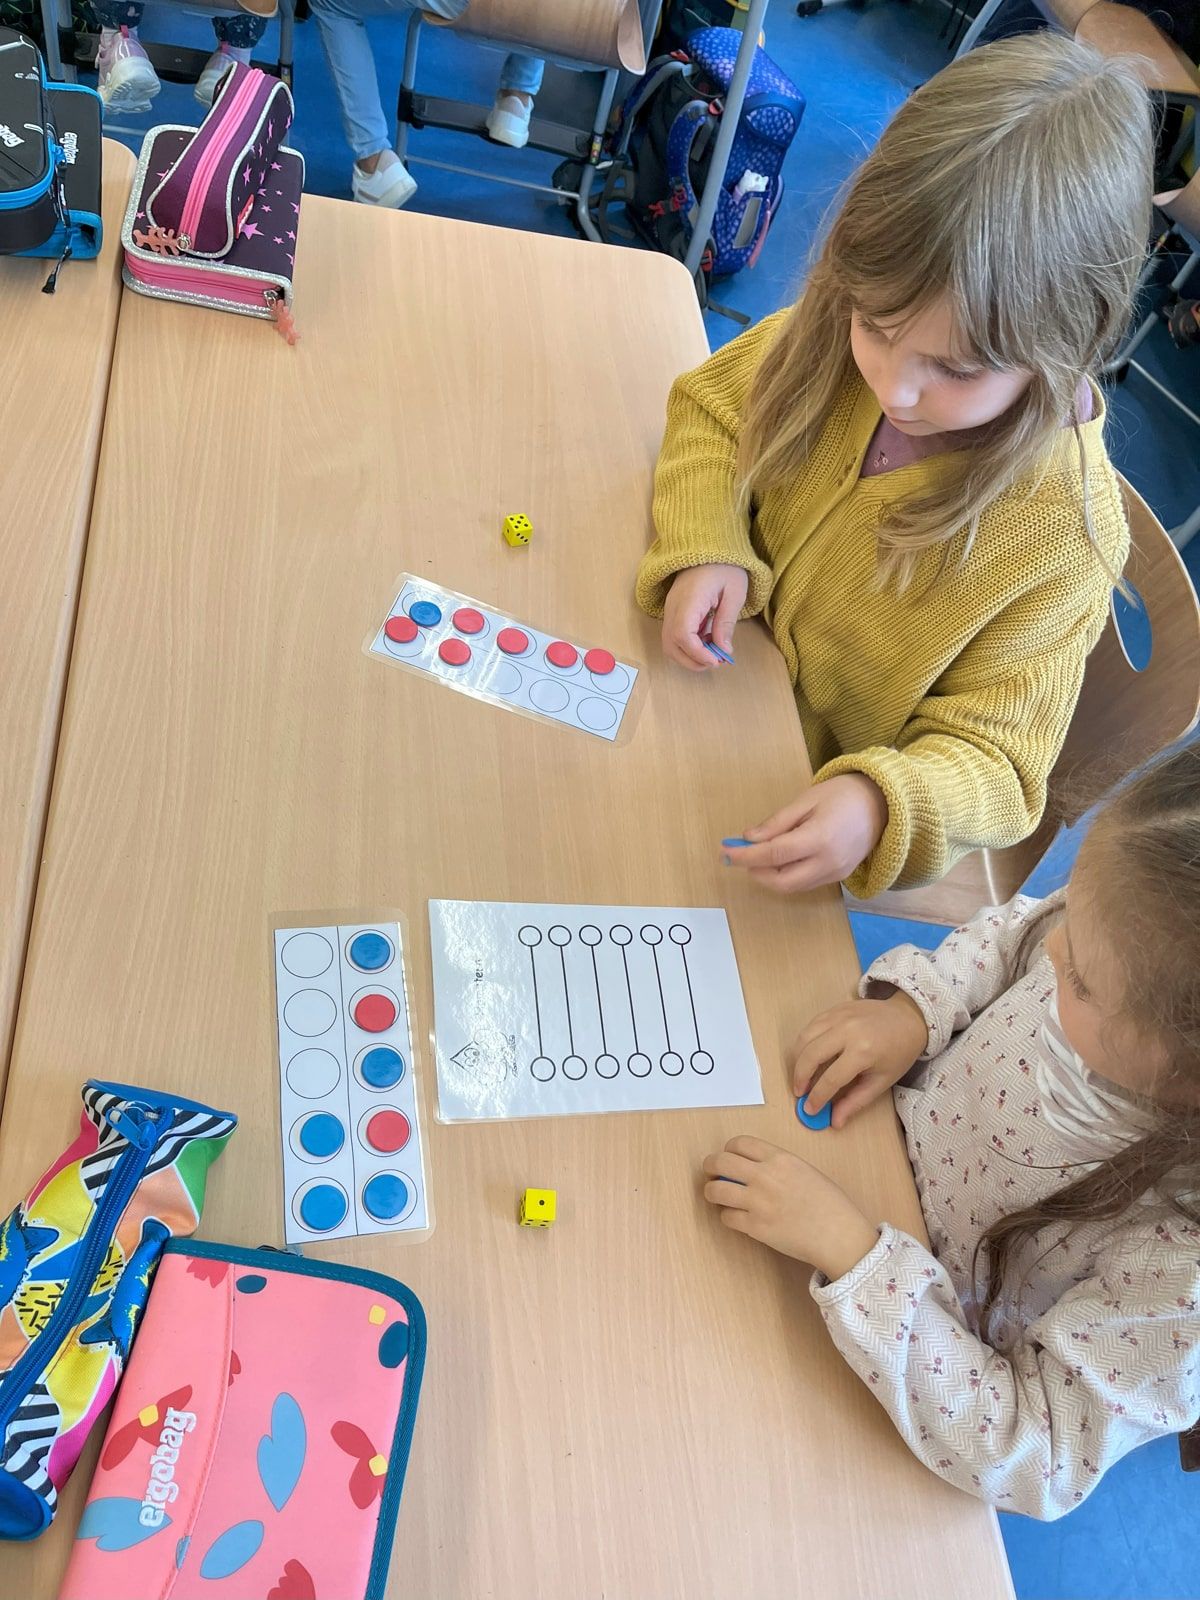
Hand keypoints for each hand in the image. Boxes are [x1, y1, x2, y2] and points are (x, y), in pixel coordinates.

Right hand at [661, 563, 748, 671]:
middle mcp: (674, 606)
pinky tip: (707, 641)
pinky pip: (674, 636)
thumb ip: (726, 622)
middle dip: (692, 661)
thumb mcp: (734, 592)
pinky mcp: (673, 611)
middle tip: (716, 662)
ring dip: (689, 656)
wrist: (708, 545)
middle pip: (671, 644)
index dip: (697, 654)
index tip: (716, 661)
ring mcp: (670, 609)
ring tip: (712, 653)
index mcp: (690, 599)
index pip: (682, 635)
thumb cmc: (725, 566)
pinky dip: (688, 646)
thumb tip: (723, 650)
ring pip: (669, 644)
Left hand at [702, 1135, 877, 1278]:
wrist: (838, 1234)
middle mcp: (765, 1176)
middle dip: (710, 1166)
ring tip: (714, 1195)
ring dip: (711, 1191)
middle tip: (710, 1173)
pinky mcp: (755, 1227)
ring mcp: (758, 1202)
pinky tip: (734, 1217)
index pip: (739, 1143)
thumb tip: (753, 1167)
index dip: (728, 1149)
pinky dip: (726, 1216)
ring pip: (716, 1190)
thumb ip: (778, 1165)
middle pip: (721, 1162)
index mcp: (780, 1158)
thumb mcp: (805, 1170)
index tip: (727, 1156)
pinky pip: (726, 1217)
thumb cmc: (829, 1203)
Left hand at [722, 774, 887, 892]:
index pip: (774, 855)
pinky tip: (779, 859)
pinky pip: (805, 883)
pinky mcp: (839, 877)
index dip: (746, 856)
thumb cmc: (842, 795)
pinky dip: (786, 875)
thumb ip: (776, 823)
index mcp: (820, 839)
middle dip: (756, 872)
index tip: (726, 852)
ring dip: (769, 876)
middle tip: (740, 856)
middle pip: (781, 881)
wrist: (882, 804)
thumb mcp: (805, 800)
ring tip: (757, 856)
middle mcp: (828, 862)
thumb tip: (748, 839)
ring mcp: (836, 873)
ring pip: (792, 887)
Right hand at [790, 992, 929, 1127]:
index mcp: (863, 1052)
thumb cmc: (898, 1052)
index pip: (830, 1079)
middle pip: (810, 1056)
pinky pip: (810, 1026)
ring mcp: (839, 1016)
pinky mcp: (834, 1009)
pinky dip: (804, 1043)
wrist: (908, 1018)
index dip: (817, 1097)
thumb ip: (855, 1102)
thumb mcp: (881, 1081)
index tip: (809, 1110)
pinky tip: (807, 1056)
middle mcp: (847, 1031)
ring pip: (804, 1038)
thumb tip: (834, 1122)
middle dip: (799, 1078)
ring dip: (797, 1060)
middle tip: (799, 1092)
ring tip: (800, 1075)